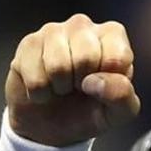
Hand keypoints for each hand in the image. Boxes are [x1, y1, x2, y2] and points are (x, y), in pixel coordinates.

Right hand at [5, 13, 139, 146]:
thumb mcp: (118, 112)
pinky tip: (43, 87)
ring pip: (58, 65)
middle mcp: (83, 25)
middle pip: (86, 58)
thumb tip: (97, 80)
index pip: (118, 57)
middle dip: (82, 84)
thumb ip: (122, 96)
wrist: (51, 125)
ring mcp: (53, 31)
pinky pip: (35, 77)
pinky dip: (40, 93)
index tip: (102, 86)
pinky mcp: (28, 43)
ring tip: (61, 87)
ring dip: (59, 88)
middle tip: (78, 87)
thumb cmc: (91, 110)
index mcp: (112, 35)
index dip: (108, 83)